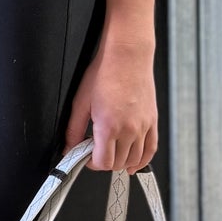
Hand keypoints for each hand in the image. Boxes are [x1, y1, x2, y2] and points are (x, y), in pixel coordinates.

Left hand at [63, 38, 157, 171]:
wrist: (127, 56)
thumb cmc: (104, 73)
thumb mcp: (81, 102)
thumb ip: (73, 129)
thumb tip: (69, 147)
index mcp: (109, 127)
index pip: (103, 162)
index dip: (91, 163)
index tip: (86, 155)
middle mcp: (129, 130)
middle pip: (118, 163)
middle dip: (104, 162)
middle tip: (95, 151)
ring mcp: (143, 127)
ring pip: (135, 159)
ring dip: (122, 162)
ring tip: (112, 154)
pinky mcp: (152, 121)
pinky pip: (151, 149)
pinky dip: (142, 160)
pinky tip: (134, 163)